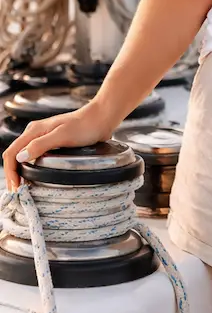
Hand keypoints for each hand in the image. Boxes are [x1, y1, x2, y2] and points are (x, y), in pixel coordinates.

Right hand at [2, 101, 116, 192]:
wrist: (100, 119)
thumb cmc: (84, 126)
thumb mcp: (62, 135)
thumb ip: (41, 145)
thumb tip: (20, 157)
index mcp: (34, 130)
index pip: (11, 153)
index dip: (10, 172)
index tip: (16, 187)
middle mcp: (35, 133)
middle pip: (15, 155)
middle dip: (13, 174)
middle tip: (17, 192)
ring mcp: (43, 138)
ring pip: (23, 156)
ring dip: (20, 171)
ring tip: (23, 188)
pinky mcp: (51, 143)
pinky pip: (35, 156)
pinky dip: (30, 168)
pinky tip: (34, 177)